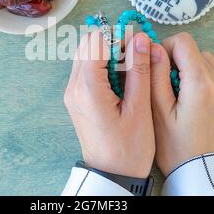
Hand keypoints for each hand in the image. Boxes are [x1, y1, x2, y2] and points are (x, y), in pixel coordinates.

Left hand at [64, 30, 154, 177]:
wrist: (111, 175)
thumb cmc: (128, 149)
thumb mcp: (140, 109)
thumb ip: (139, 71)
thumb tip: (140, 39)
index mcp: (88, 89)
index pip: (95, 41)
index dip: (118, 37)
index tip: (137, 45)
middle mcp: (74, 87)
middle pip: (87, 44)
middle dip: (112, 42)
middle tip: (136, 55)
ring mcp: (72, 93)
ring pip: (85, 54)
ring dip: (107, 53)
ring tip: (131, 69)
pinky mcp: (76, 98)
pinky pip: (85, 69)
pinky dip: (102, 65)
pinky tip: (121, 79)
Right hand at [150, 32, 213, 174]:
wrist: (205, 174)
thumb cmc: (177, 147)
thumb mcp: (159, 112)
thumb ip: (155, 76)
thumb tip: (153, 47)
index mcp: (200, 83)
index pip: (184, 41)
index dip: (166, 48)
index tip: (158, 66)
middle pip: (195, 51)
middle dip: (178, 61)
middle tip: (168, 85)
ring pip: (210, 61)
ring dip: (194, 69)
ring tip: (184, 93)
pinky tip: (205, 90)